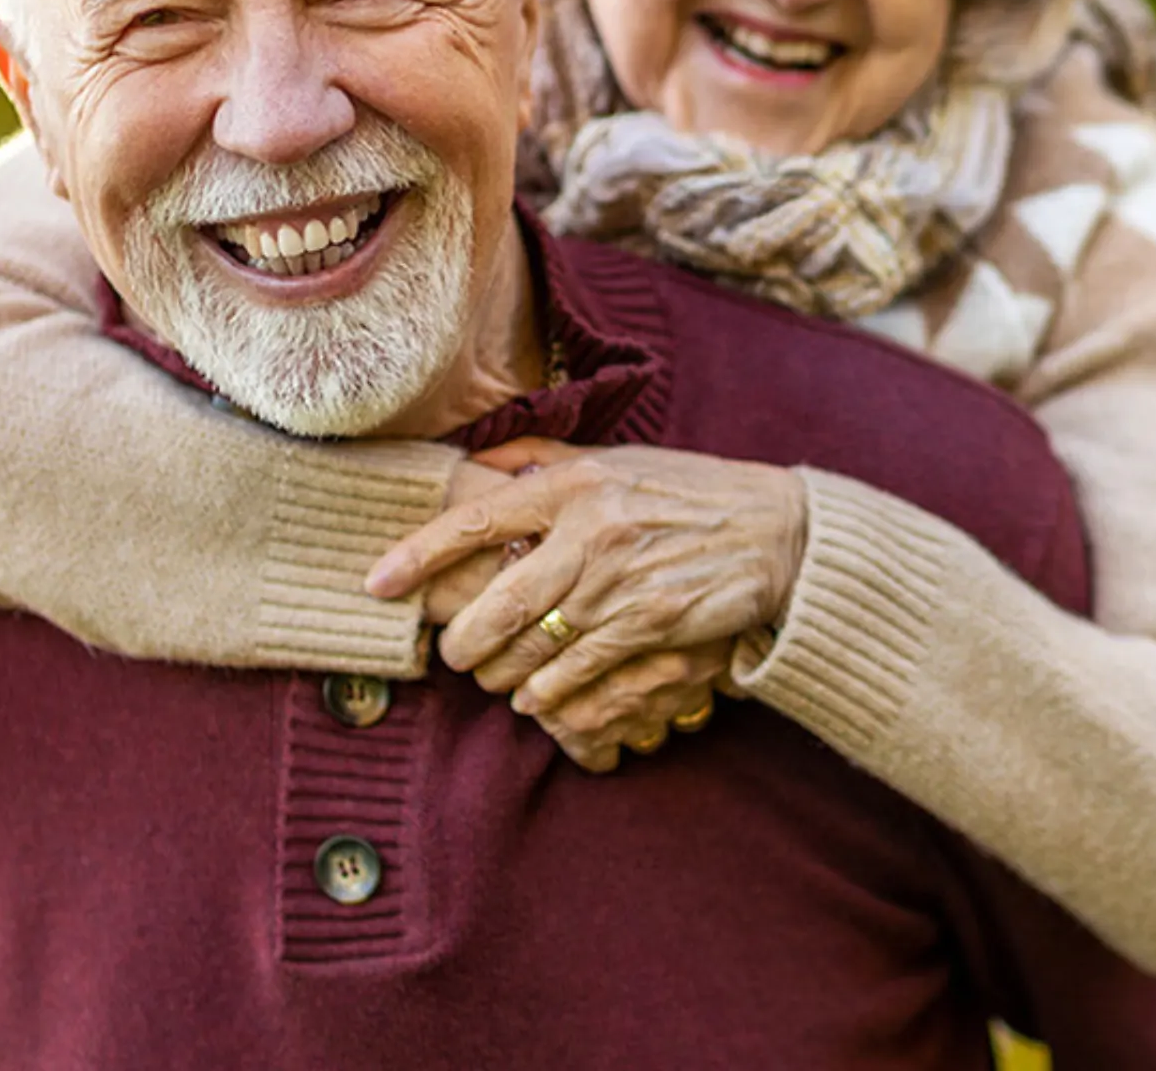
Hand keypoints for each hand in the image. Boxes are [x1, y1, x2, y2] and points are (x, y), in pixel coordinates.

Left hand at [366, 438, 808, 727]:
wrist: (777, 532)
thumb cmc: (691, 492)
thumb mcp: (620, 460)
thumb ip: (549, 460)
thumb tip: (485, 459)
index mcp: (575, 483)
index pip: (476, 519)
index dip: (418, 555)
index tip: (378, 582)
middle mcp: (590, 530)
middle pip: (494, 603)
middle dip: (462, 641)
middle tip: (453, 652)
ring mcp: (619, 582)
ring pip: (529, 649)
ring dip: (500, 675)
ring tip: (493, 678)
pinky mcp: (648, 626)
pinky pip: (572, 675)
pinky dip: (545, 694)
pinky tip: (538, 697)